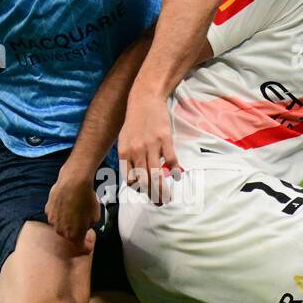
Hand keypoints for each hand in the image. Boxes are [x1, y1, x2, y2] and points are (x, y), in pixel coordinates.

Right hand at [45, 167, 99, 251]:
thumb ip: (89, 225)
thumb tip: (85, 225)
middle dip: (76, 232)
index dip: (87, 246)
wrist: (74, 183)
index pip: (81, 248)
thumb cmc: (86, 199)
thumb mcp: (96, 217)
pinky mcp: (47, 209)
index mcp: (74, 236)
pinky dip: (60, 212)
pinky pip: (55, 215)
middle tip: (83, 223)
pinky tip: (67, 204)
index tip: (89, 243)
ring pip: (61, 225)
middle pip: (69, 236)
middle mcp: (61, 231)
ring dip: (67, 222)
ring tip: (75, 210)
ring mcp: (52, 221)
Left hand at [118, 90, 180, 204]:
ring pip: (157, 175)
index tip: (145, 191)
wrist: (144, 99)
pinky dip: (174, 171)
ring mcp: (151, 146)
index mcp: (125, 153)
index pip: (130, 179)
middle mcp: (137, 151)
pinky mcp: (164, 139)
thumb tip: (135, 176)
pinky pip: (171, 160)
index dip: (138, 189)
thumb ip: (129, 157)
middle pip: (144, 181)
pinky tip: (177, 177)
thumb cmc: (134, 121)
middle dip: (152, 196)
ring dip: (163, 190)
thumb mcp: (124, 139)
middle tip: (159, 203)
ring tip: (167, 198)